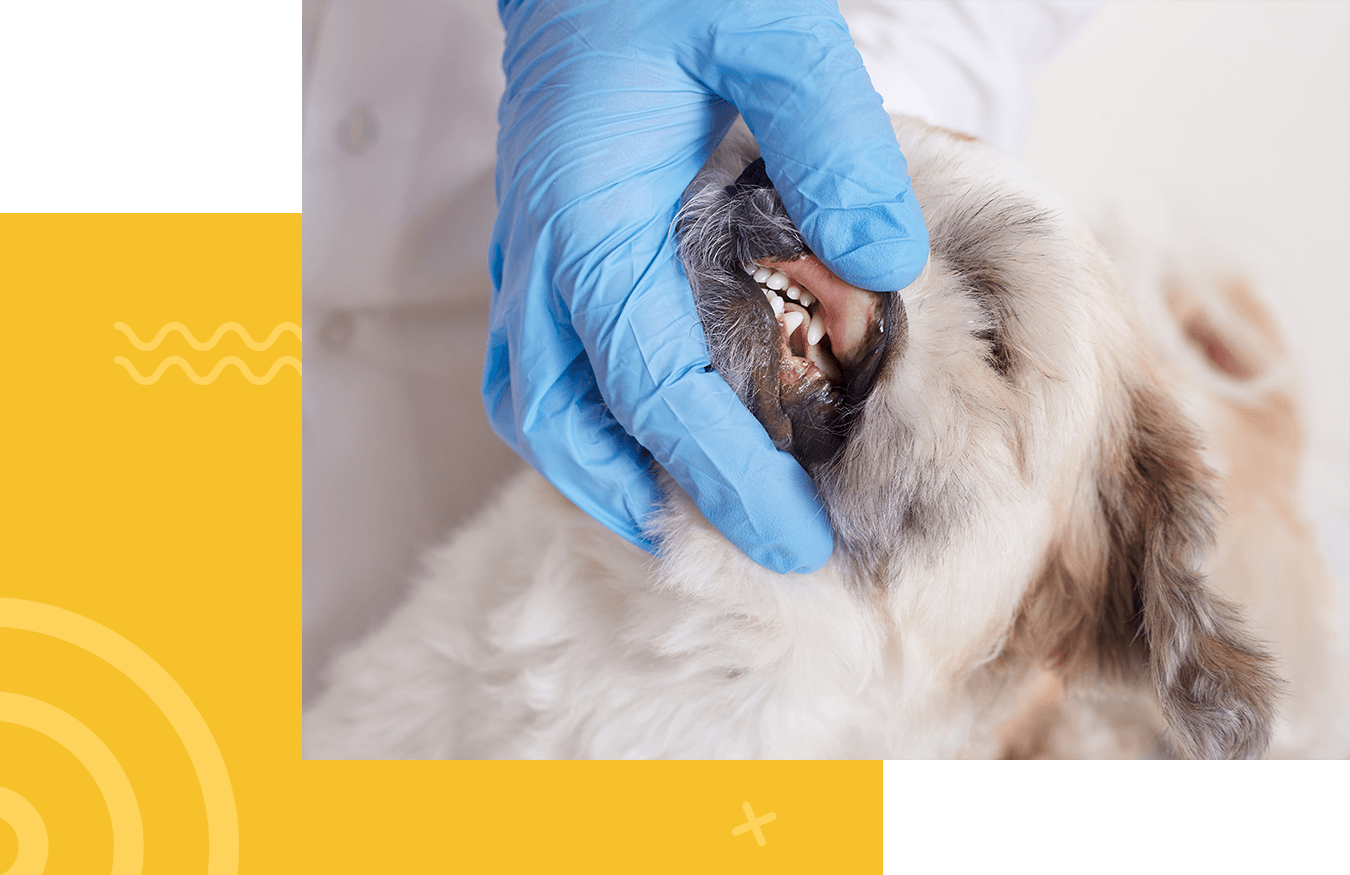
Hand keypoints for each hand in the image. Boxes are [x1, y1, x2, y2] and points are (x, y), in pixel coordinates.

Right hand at [484, 0, 927, 572]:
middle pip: (563, 426)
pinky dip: (588, 424)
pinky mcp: (535, 242)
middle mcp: (541, 252)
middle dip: (644, 505)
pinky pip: (535, 366)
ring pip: (535, 407)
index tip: (792, 542)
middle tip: (739, 552)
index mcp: (590, 218)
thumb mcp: (774, 31)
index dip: (720, 477)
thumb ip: (832, 142)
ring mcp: (525, 250)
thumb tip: (881, 269)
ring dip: (603, 476)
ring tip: (686, 518)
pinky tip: (647, 433)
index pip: (653, 387)